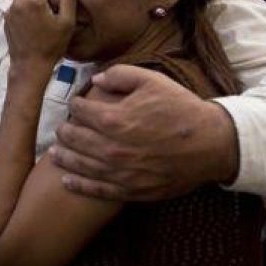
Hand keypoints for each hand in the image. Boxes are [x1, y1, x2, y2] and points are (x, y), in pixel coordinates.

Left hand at [4, 0, 75, 72]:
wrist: (29, 66)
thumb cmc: (51, 46)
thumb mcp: (67, 23)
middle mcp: (18, 1)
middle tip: (49, 4)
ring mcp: (9, 11)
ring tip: (41, 14)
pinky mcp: (6, 19)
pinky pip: (16, 5)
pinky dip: (24, 7)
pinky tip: (32, 22)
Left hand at [50, 64, 238, 200]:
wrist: (211, 143)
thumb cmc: (182, 109)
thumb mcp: (153, 81)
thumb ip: (120, 75)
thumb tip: (95, 79)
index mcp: (115, 119)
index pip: (81, 111)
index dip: (75, 105)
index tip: (76, 104)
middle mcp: (112, 148)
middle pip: (75, 140)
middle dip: (64, 132)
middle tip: (61, 129)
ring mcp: (120, 172)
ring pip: (80, 166)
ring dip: (64, 158)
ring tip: (54, 153)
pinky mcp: (130, 190)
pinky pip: (97, 190)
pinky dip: (78, 185)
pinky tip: (67, 181)